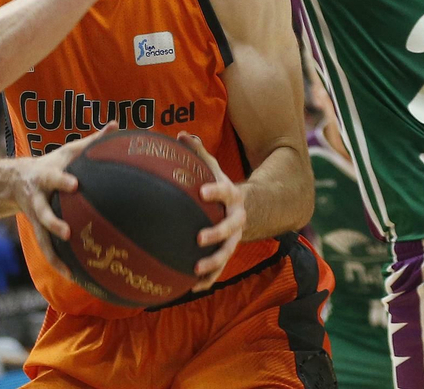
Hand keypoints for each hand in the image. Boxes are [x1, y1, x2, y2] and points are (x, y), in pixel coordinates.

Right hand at [11, 124, 112, 278]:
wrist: (14, 181)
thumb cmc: (51, 164)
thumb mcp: (68, 151)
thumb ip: (92, 141)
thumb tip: (117, 125)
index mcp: (46, 176)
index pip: (54, 177)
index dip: (62, 181)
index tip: (75, 185)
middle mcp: (38, 198)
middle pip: (42, 211)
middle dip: (52, 222)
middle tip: (66, 233)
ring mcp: (35, 217)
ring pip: (42, 238)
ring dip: (54, 254)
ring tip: (71, 271)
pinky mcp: (37, 231)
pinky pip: (47, 250)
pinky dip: (59, 264)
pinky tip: (75, 278)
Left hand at [179, 133, 244, 289]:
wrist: (243, 207)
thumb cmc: (217, 185)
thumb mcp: (211, 168)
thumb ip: (197, 153)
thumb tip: (180, 135)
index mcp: (231, 195)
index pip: (225, 191)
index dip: (215, 191)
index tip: (202, 191)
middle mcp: (236, 218)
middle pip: (230, 228)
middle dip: (217, 234)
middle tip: (199, 238)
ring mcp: (234, 238)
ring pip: (227, 253)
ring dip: (213, 263)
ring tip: (196, 269)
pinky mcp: (227, 253)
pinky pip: (218, 270)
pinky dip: (207, 279)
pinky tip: (191, 288)